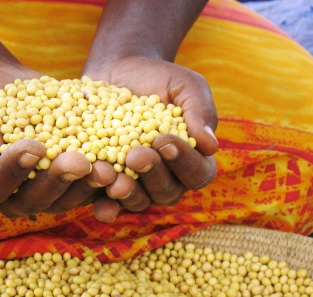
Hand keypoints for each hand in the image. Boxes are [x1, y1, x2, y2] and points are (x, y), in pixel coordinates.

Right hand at [0, 65, 116, 218]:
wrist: (3, 88)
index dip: (13, 171)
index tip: (32, 147)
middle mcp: (12, 199)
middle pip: (35, 199)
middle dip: (58, 180)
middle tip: (78, 160)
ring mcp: (44, 194)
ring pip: (66, 199)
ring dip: (87, 185)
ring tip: (106, 165)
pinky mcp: (71, 184)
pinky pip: (89, 189)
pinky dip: (106, 181)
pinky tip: (122, 166)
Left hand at [83, 56, 218, 216]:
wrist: (117, 72)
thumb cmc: (159, 79)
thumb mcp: (185, 85)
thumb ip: (200, 110)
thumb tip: (211, 145)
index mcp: (193, 159)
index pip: (198, 172)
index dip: (183, 161)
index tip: (164, 140)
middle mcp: (169, 179)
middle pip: (167, 191)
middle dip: (152, 174)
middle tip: (135, 156)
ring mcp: (138, 186)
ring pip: (139, 201)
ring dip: (127, 193)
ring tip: (113, 178)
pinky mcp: (109, 186)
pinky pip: (110, 204)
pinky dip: (106, 207)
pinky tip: (100, 206)